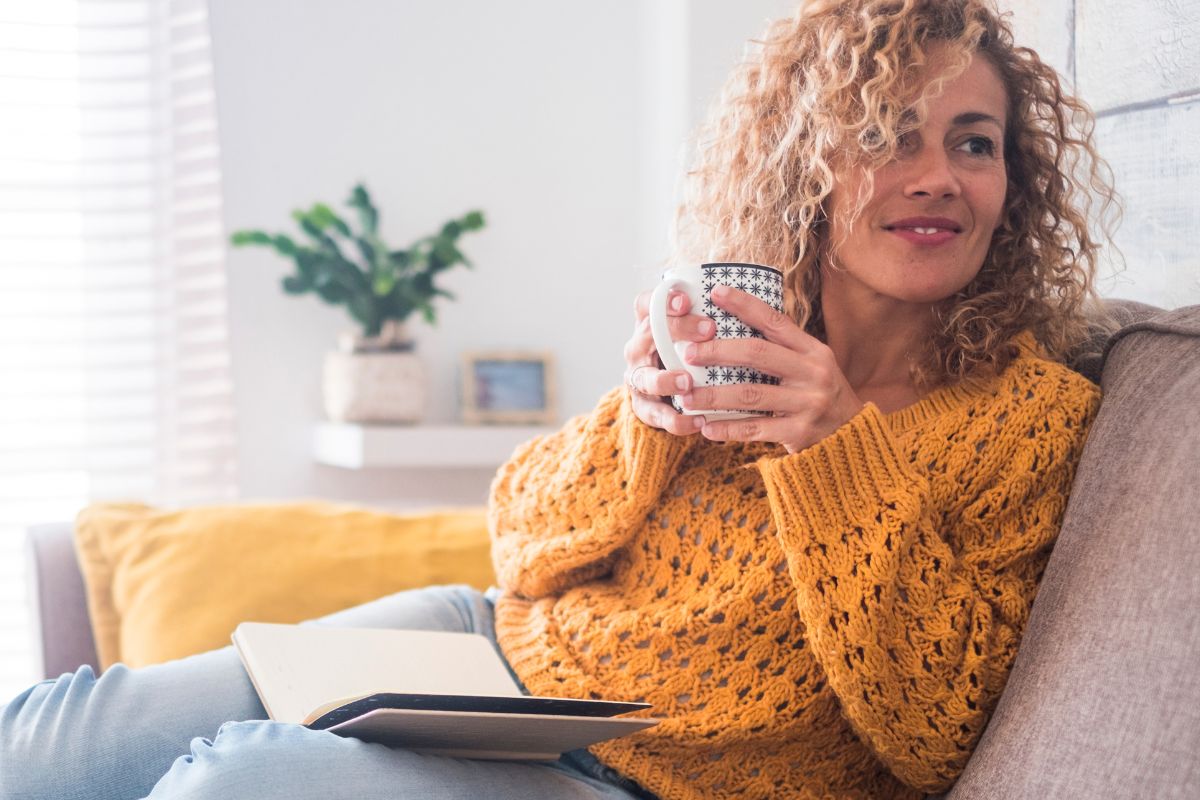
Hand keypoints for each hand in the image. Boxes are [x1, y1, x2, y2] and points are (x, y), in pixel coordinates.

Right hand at [624, 289, 714, 434]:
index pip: (647, 304)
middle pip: (648, 333)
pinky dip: (676, 420)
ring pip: (645, 377)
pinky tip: (699, 421)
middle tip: (708, 329)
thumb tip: (751, 306)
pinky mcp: (643, 407)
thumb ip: (709, 320)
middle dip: (677, 330)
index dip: (663, 300)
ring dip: (665, 380)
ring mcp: (638, 378)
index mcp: (648, 324)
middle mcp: (638, 348)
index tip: (687, 300)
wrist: (666, 394)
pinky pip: (656, 415)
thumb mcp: (695, 334)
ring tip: (687, 383)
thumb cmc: (689, 353)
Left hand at [678, 284, 865, 452]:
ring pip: (750, 394)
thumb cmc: (820, 394)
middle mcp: (812, 373)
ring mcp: (807, 403)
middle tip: (688, 353)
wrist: (852, 435)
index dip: (744, 305)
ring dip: (713, 396)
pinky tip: (706, 427)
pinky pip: (755, 429)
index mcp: (813, 351)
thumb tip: (734, 325)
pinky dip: (728, 429)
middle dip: (718, 351)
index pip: (775, 321)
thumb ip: (782, 349)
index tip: (716, 292)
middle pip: (757, 354)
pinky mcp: (799, 432)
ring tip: (686, 397)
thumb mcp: (811, 365)